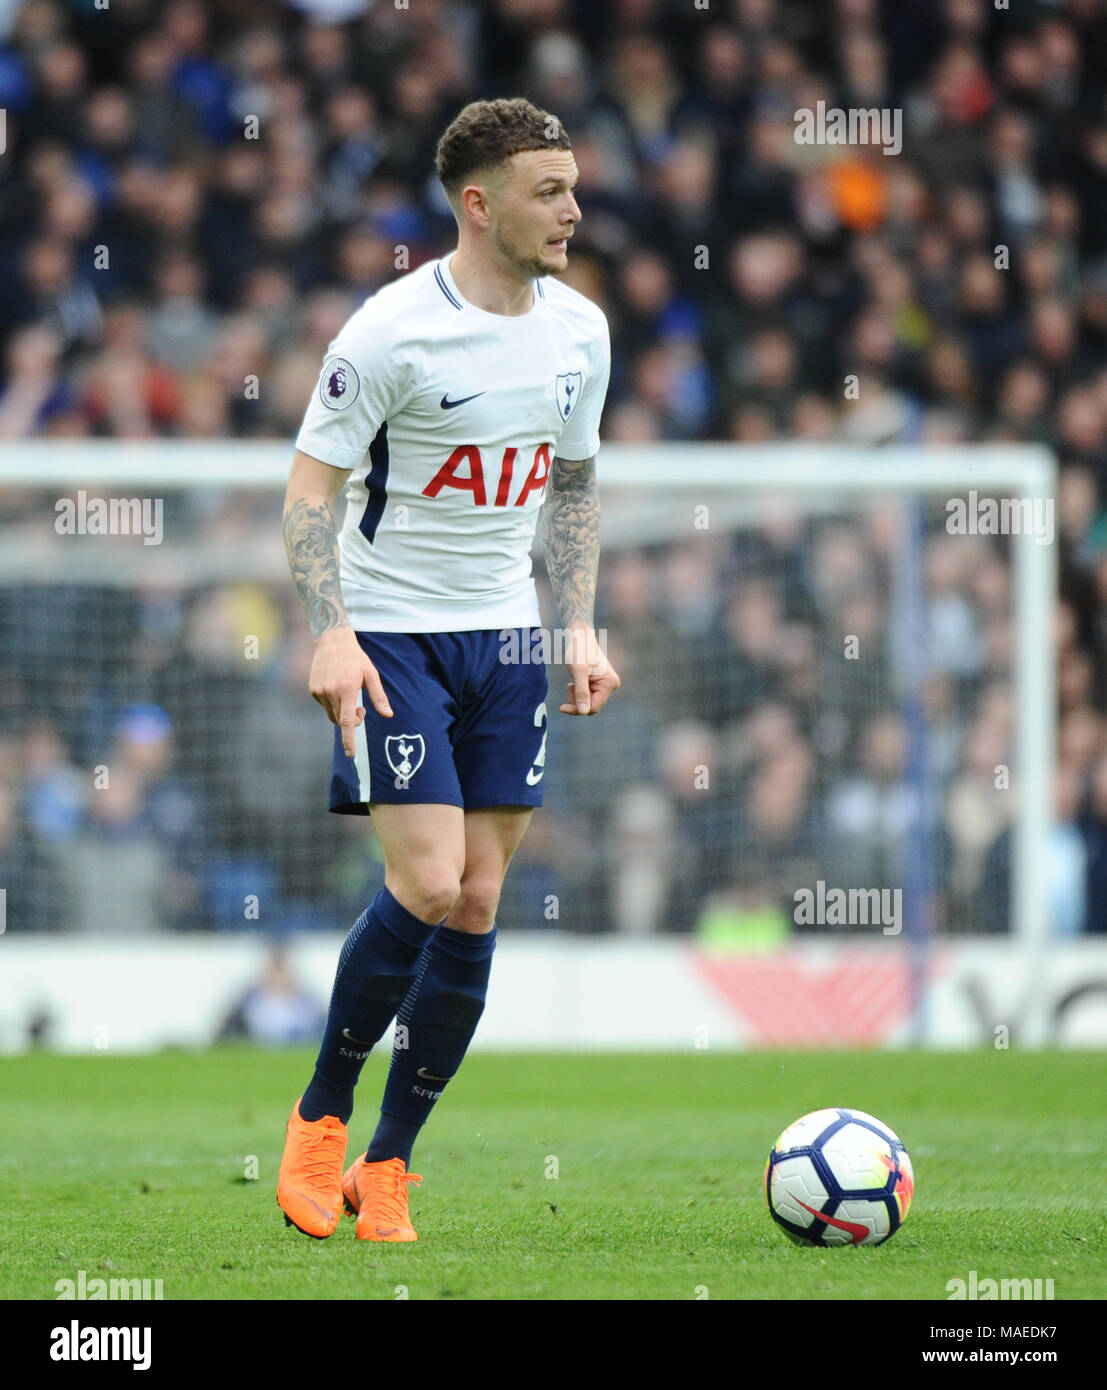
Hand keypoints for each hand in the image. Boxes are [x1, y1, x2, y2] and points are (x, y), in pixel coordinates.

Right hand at [308, 627, 392, 754]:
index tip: (350, 754)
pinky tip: (336, 686)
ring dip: (342, 712)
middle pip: (341, 720)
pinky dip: (332, 703)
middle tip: (361, 708)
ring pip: (332, 714)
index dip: (349, 740)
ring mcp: (319, 691)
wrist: (331, 641)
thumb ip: (379, 697)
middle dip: (352, 720)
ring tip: (349, 694)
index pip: (347, 721)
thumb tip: (388, 715)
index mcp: (347, 689)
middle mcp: (331, 692)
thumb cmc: (355, 658)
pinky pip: (324, 705)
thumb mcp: (371, 675)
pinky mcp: (312, 689)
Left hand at [559, 623, 620, 715]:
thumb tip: (584, 711)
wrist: (579, 635)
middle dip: (577, 701)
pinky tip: (574, 682)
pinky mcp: (598, 683)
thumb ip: (581, 692)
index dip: (577, 710)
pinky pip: (587, 696)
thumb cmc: (578, 650)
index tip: (562, 707)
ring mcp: (605, 684)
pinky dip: (578, 692)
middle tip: (569, 687)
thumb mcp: (578, 672)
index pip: (594, 707)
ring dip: (577, 696)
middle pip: (592, 706)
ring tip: (572, 683)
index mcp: (610, 683)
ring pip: (588, 702)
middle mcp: (611, 685)